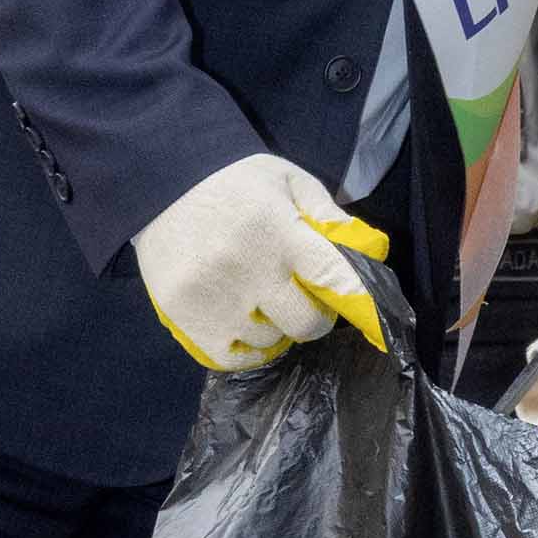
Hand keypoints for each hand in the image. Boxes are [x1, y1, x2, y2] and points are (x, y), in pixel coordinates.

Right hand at [134, 153, 390, 370]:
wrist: (160, 182)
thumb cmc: (234, 182)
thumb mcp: (288, 179)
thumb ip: (328, 213)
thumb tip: (369, 250)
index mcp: (280, 231)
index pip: (333, 278)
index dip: (360, 303)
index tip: (377, 323)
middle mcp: (249, 268)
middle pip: (305, 324)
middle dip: (313, 315)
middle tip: (300, 298)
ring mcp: (214, 297)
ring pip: (270, 342)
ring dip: (275, 328)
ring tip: (262, 302)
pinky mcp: (185, 316)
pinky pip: (231, 358)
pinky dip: (246, 349)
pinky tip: (244, 325)